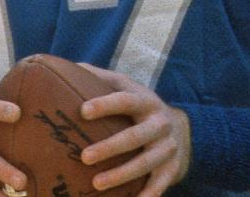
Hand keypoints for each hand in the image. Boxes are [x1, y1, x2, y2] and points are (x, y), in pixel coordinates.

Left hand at [77, 64, 191, 195]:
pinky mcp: (172, 170)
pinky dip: (147, 194)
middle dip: (109, 147)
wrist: (182, 131)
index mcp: (145, 101)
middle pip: (134, 136)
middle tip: (84, 156)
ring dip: (121, 175)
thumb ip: (102, 78)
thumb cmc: (141, 107)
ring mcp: (167, 148)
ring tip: (96, 184)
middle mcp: (159, 123)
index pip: (125, 100)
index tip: (83, 111)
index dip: (105, 104)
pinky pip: (159, 185)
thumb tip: (67, 65)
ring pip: (144, 164)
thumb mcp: (128, 87)